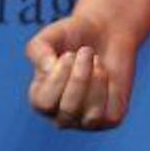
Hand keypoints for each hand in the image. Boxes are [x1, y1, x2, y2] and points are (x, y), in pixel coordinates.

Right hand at [25, 14, 134, 130]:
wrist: (108, 30)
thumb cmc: (73, 35)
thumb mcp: (49, 37)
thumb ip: (38, 51)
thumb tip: (48, 69)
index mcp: (41, 101)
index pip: (43, 104)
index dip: (58, 79)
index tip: (69, 55)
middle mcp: (61, 115)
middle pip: (68, 110)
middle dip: (80, 77)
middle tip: (86, 51)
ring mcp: (85, 120)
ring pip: (90, 117)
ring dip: (96, 83)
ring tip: (97, 61)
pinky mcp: (110, 118)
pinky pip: (109, 116)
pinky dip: (110, 92)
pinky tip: (106, 74)